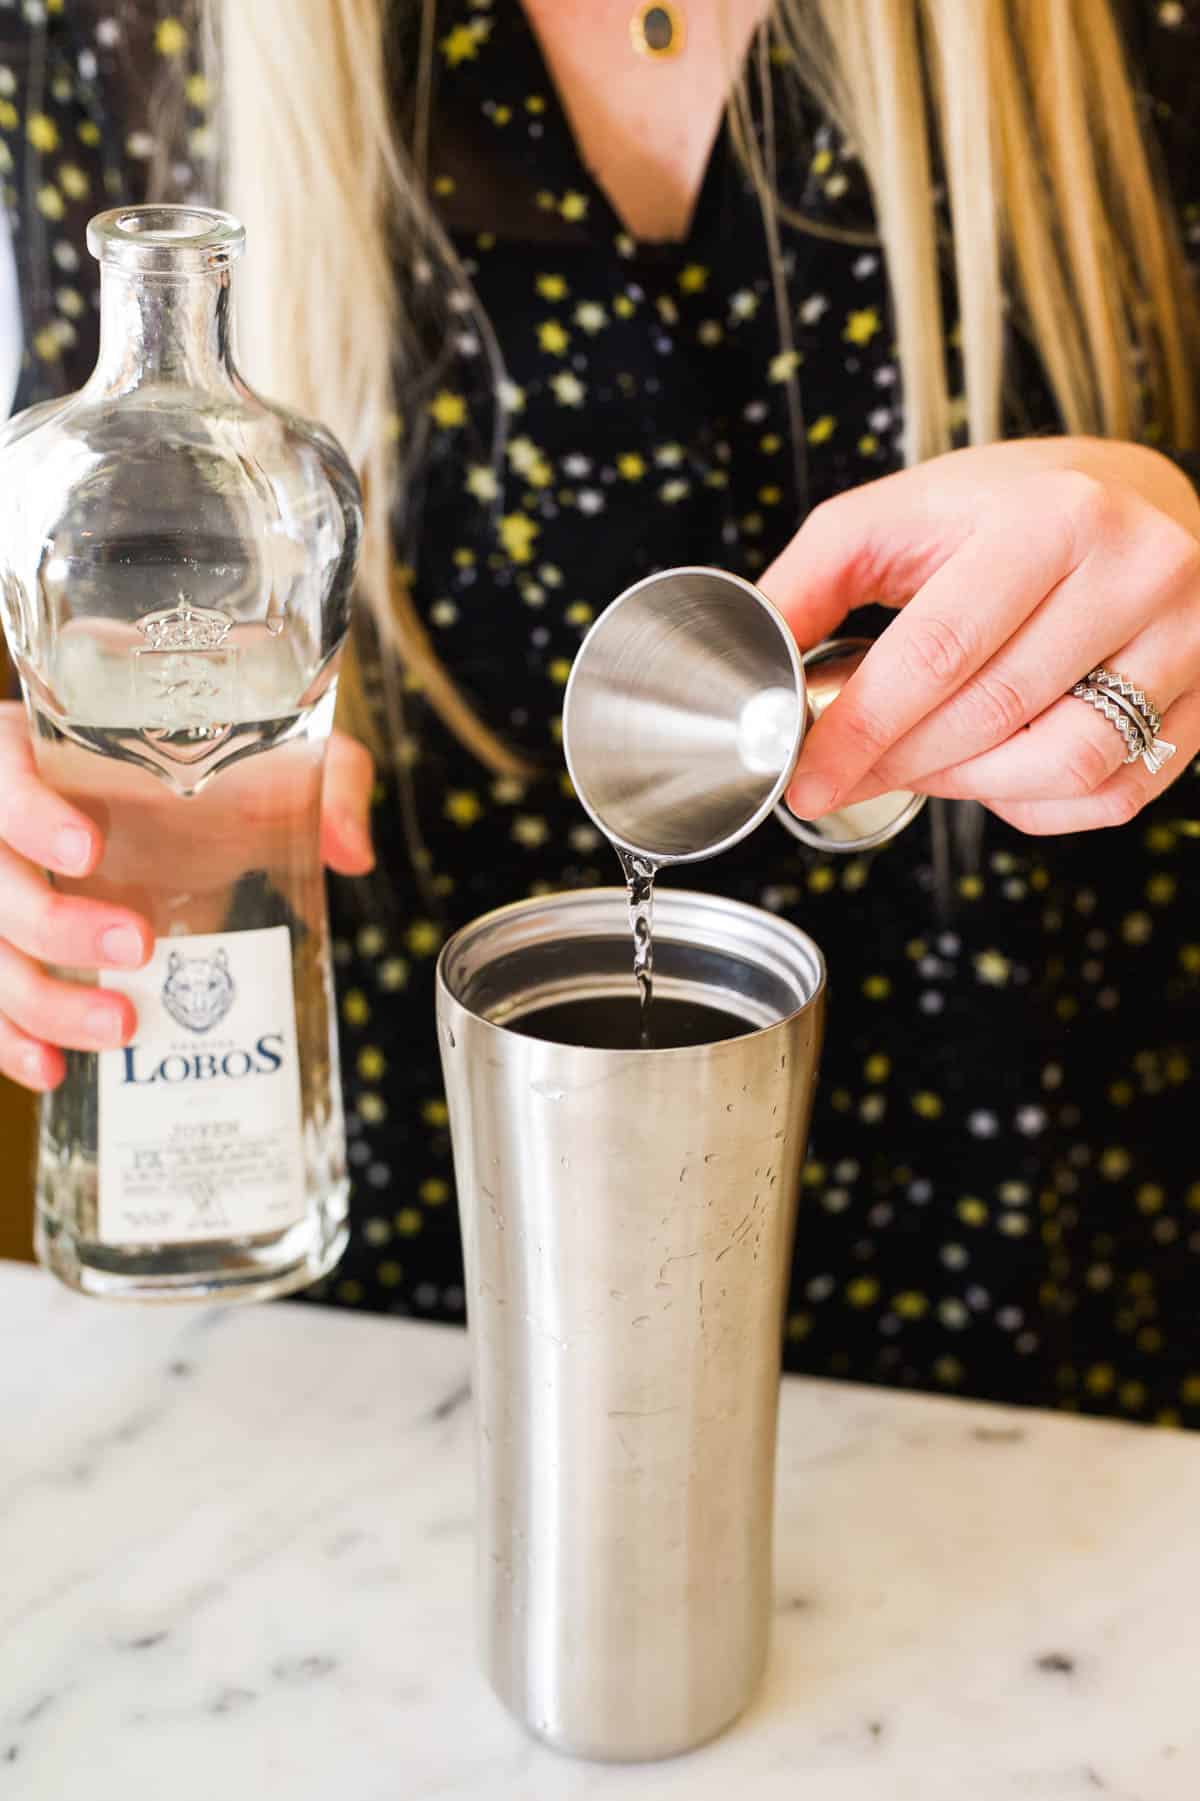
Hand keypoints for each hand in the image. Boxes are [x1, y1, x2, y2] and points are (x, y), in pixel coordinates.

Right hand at [0, 709, 373, 1092]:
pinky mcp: (15, 954)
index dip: (34, 817)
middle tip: (139, 946)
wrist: (168, 802)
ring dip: (42, 1001)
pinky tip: (54, 1070)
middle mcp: (6, 829)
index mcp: (42, 757)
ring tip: (121, 1027)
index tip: (88, 850)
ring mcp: (6, 895)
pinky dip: (13, 1042)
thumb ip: (323, 780)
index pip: (8, 781)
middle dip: (59, 924)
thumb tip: (353, 851)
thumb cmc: (199, 772)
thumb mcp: (265, 758)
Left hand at [762, 438, 1199, 835]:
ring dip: (970, 788)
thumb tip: (749, 662)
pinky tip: (995, 773)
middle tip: (840, 782)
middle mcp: (1137, 572)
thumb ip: (814, 577)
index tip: (805, 778)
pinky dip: (1037, 804)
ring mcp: (1189, 638)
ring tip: (919, 768)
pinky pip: (1115, 793)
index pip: (940, 651)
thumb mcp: (906, 512)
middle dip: (898, 764)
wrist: (1145, 497)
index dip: (861, 729)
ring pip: (1066, 764)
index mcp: (1052, 517)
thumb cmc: (1013, 508)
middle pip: (994, 714)